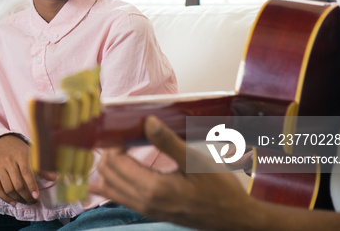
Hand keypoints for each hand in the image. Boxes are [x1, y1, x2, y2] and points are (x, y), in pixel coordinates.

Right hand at [0, 134, 38, 204]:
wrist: (0, 139)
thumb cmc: (18, 148)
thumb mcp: (31, 153)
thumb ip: (41, 167)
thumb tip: (54, 178)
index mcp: (20, 154)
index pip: (26, 173)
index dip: (32, 186)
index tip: (36, 197)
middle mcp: (8, 160)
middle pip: (17, 184)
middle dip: (26, 196)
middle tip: (32, 202)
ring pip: (7, 188)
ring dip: (17, 198)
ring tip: (24, 202)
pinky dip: (4, 197)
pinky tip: (12, 202)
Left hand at [90, 116, 254, 229]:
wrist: (233, 218)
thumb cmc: (219, 190)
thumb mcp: (196, 162)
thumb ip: (168, 142)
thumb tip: (147, 121)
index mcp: (153, 188)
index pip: (115, 161)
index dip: (113, 142)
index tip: (123, 128)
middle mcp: (143, 202)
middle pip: (107, 173)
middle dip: (108, 151)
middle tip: (120, 134)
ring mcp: (144, 209)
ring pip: (108, 187)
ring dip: (107, 166)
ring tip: (117, 147)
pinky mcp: (148, 211)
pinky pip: (118, 197)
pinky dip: (109, 183)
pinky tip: (113, 171)